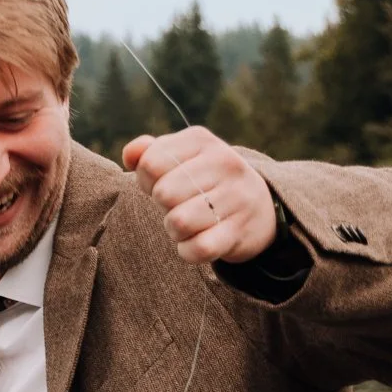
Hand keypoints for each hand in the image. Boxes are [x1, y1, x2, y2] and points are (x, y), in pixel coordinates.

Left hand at [123, 127, 276, 266]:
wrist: (261, 208)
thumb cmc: (205, 181)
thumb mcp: (182, 157)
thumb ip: (150, 152)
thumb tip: (130, 155)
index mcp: (201, 141)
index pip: (150, 163)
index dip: (147, 180)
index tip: (164, 183)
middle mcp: (224, 163)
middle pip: (163, 193)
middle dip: (163, 206)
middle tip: (179, 206)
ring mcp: (236, 197)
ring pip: (178, 222)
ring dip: (175, 230)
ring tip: (188, 224)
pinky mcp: (239, 230)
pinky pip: (198, 248)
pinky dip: (189, 251)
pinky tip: (196, 242)